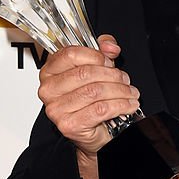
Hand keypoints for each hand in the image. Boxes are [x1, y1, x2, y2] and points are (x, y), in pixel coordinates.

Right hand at [37, 35, 139, 178]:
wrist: (91, 133)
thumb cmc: (90, 101)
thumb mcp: (96, 69)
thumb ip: (102, 51)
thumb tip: (110, 46)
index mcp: (50, 72)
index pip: (70, 54)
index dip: (95, 55)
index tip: (110, 62)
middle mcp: (48, 90)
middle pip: (85, 73)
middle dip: (112, 75)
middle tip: (125, 80)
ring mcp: (56, 109)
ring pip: (95, 91)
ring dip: (120, 91)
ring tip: (130, 93)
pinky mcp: (69, 125)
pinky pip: (100, 109)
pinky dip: (120, 105)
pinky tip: (129, 105)